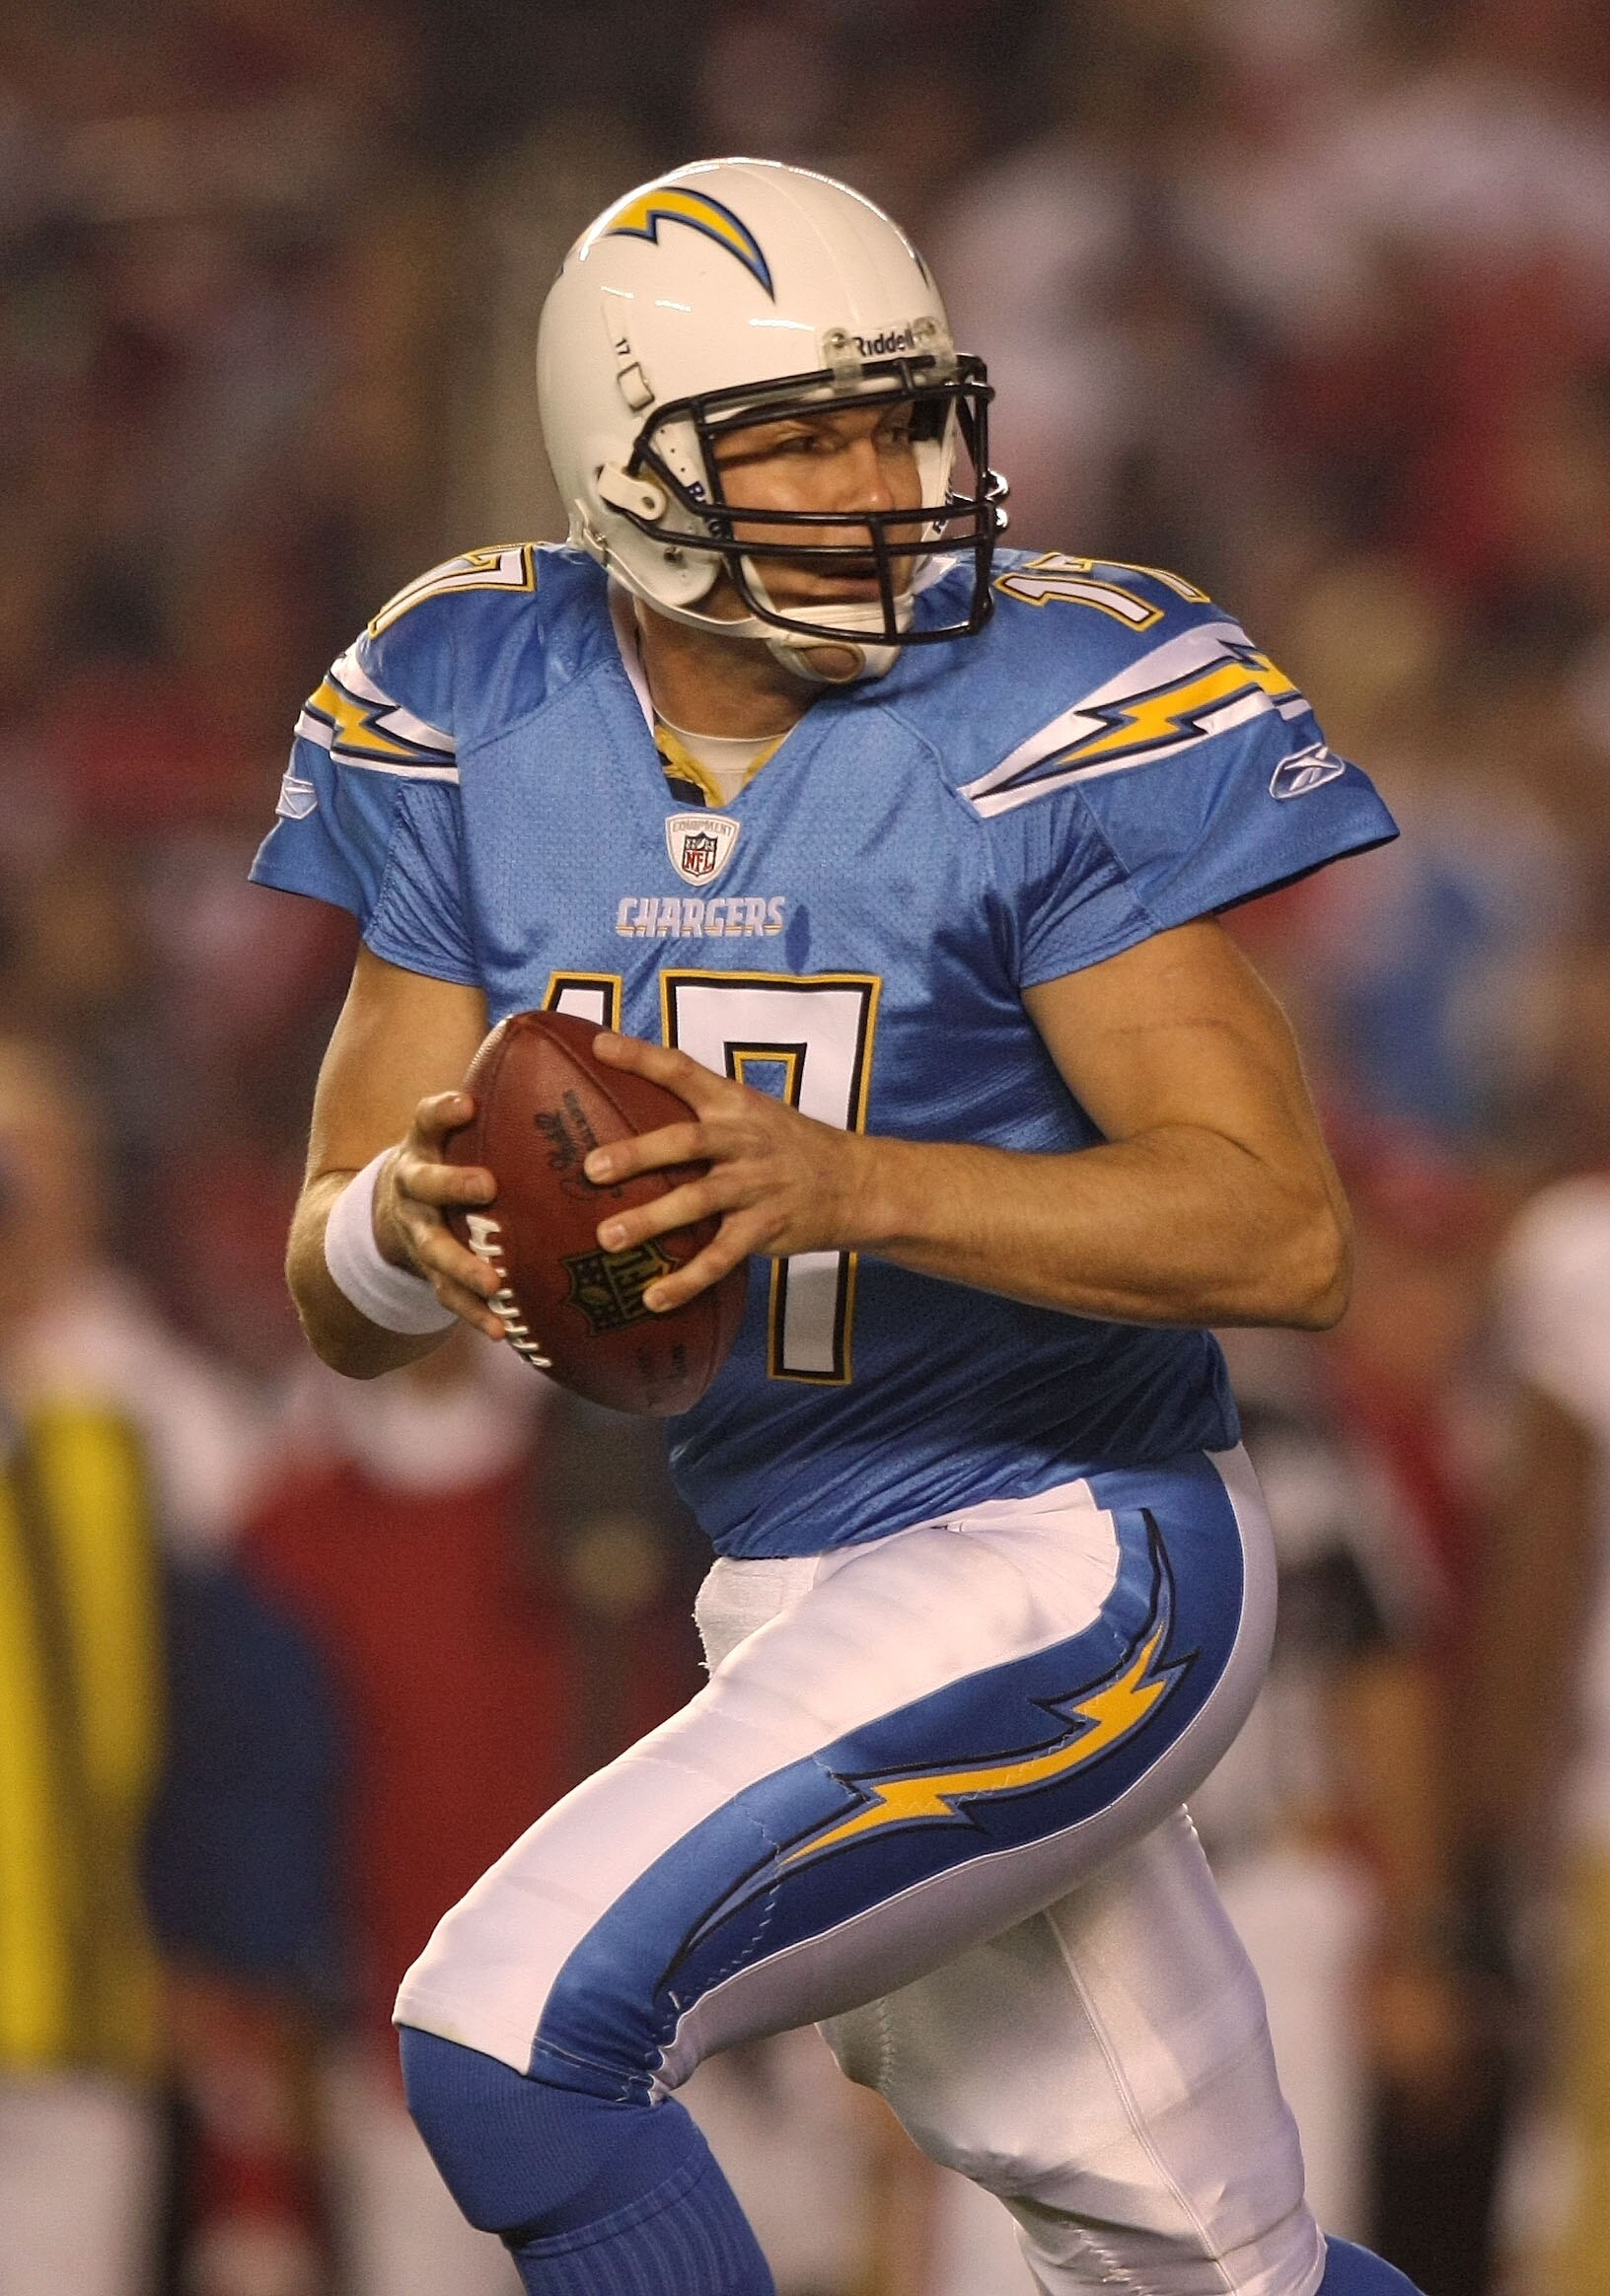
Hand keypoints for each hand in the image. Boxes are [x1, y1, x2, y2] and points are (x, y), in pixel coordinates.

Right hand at [370, 1090, 505, 1338]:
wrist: (386, 1215)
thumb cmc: (454, 1156)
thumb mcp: (463, 1126)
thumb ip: (505, 1098)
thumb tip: (583, 1049)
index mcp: (426, 1142)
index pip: (427, 1118)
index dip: (443, 1109)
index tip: (466, 1101)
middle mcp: (414, 1185)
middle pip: (425, 1182)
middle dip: (453, 1184)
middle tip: (486, 1187)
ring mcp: (417, 1232)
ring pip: (434, 1249)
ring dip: (463, 1265)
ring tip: (494, 1281)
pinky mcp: (427, 1272)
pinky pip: (449, 1296)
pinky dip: (474, 1313)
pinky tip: (504, 1331)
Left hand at [582, 1032, 871, 1312]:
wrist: (856, 1183)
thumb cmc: (786, 1146)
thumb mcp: (751, 1112)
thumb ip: (699, 1110)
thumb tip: (627, 1104)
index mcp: (734, 1105)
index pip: (684, 1071)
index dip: (642, 1057)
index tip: (600, 1043)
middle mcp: (743, 1141)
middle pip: (687, 1142)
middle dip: (639, 1154)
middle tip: (593, 1168)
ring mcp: (755, 1186)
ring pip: (699, 1202)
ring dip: (651, 1220)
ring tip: (609, 1238)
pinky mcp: (766, 1229)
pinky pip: (721, 1258)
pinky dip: (687, 1280)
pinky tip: (652, 1297)